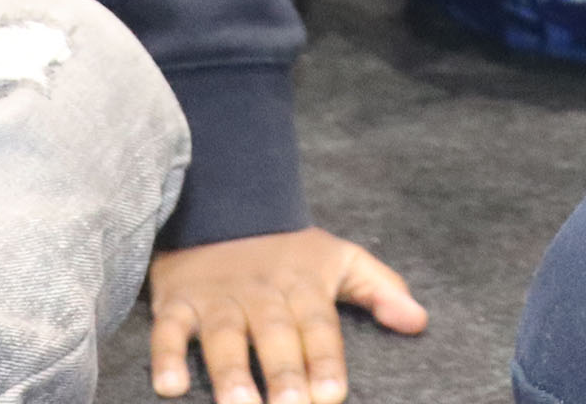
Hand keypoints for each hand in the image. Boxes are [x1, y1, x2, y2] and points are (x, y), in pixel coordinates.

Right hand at [148, 228, 424, 403]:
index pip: (318, 324)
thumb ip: (380, 288)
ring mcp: (217, 298)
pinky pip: (168, 329)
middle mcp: (260, 292)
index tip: (332, 394)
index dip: (325, 358)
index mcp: (302, 284)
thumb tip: (419, 321)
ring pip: (223, 336)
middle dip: (282, 372)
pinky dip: (165, 356)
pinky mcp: (177, 301)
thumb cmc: (289, 250)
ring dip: (230, 372)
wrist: (222, 201)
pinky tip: (170, 386)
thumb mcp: (339, 258)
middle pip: (274, 334)